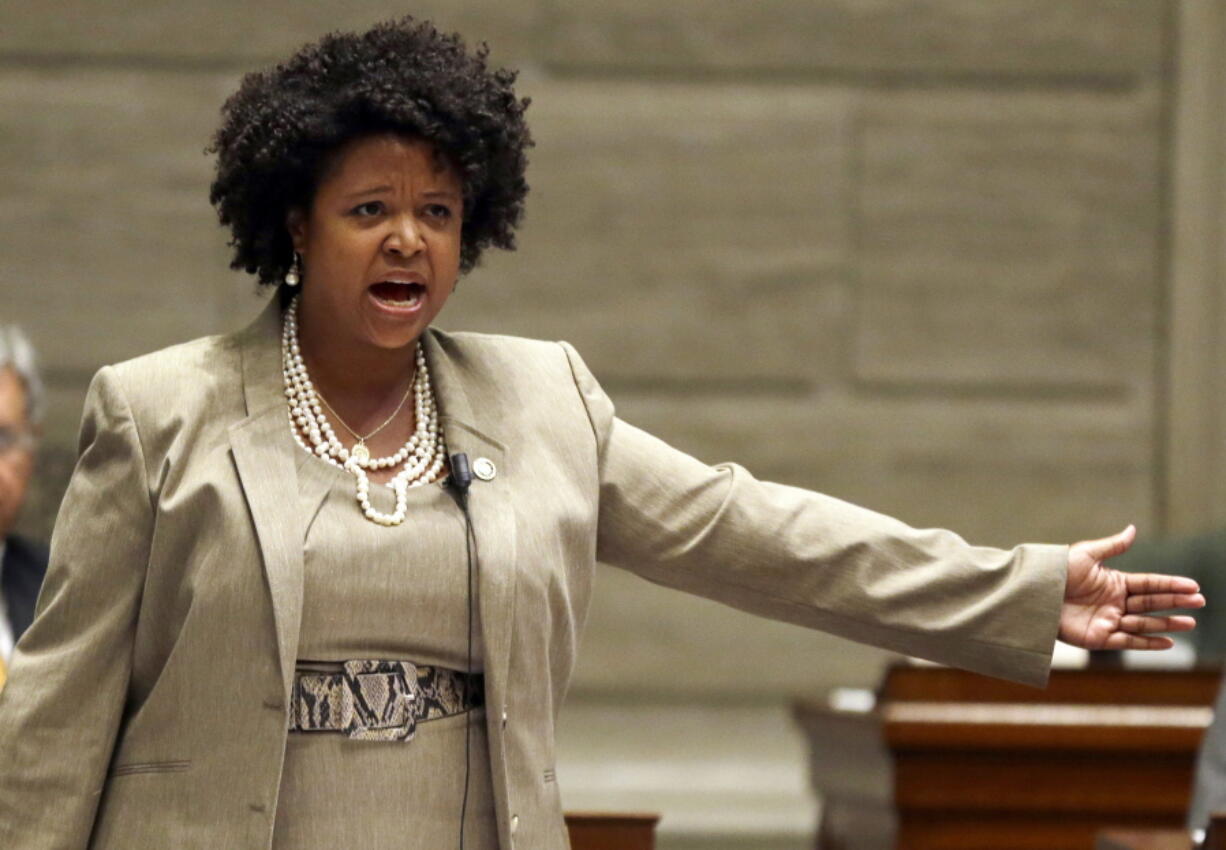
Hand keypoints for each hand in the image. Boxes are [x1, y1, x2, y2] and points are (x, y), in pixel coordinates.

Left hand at [1060, 524, 1204, 649]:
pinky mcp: (1099, 638)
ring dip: (1167, 624)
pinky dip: (1148, 643)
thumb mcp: (1086, 555)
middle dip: (1175, 603)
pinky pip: (1128, 641)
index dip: (1171, 585)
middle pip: (1151, 603)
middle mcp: (1114, 602)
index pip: (1149, 584)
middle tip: (1200, 602)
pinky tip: (1168, 642)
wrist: (1033, 593)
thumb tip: (1133, 529)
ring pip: (1144, 623)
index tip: (1193, 586)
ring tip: (1190, 623)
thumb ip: (1113, 546)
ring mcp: (1108, 620)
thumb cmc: (1056, 571)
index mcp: (1114, 582)